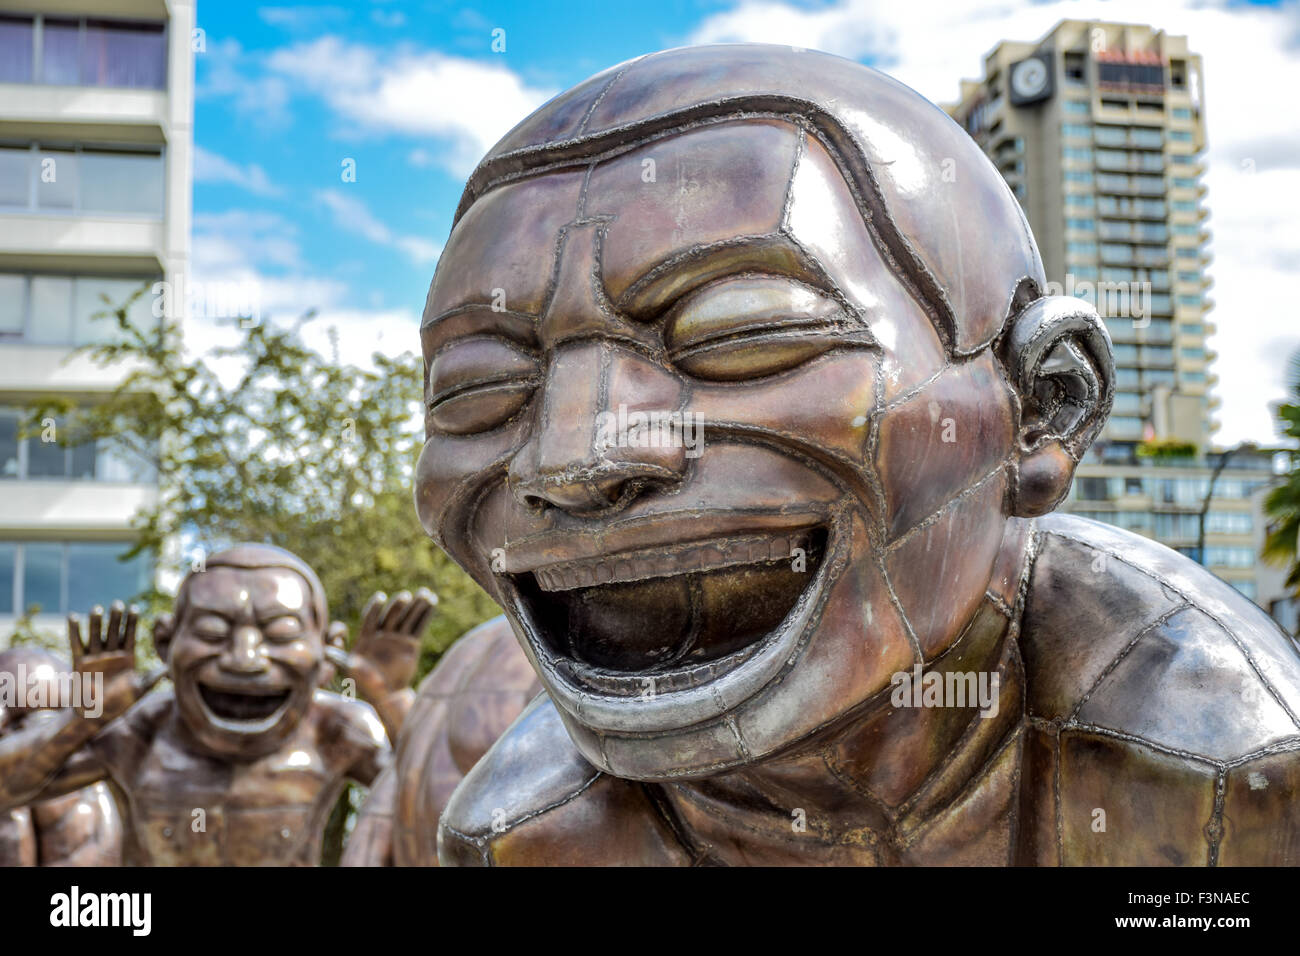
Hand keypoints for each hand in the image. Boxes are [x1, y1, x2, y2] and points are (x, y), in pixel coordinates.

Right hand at [67, 602, 162, 721]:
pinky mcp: (80, 663)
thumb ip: (153, 677)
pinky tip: (73, 617)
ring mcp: (95, 657)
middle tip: (117, 603)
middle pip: (113, 632)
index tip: (134, 608)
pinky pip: (77, 645)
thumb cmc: (121, 703)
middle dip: (115, 619)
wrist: (98, 715)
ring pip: (96, 636)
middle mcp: (112, 654)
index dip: (131, 623)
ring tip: (97, 608)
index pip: (129, 636)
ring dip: (96, 623)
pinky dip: (75, 631)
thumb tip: (170, 669)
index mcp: (127, 658)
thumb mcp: (140, 689)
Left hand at [325, 589, 435, 701]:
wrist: (386, 695)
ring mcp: (397, 638)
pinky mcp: (411, 644)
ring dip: (416, 605)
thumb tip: (325, 651)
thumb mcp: (350, 671)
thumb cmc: (365, 684)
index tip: (381, 597)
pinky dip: (426, 613)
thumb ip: (341, 660)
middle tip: (404, 596)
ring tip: (425, 593)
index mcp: (366, 637)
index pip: (371, 618)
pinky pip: (419, 626)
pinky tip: (432, 600)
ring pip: (407, 617)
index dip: (375, 608)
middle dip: (397, 606)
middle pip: (391, 615)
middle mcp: (382, 634)